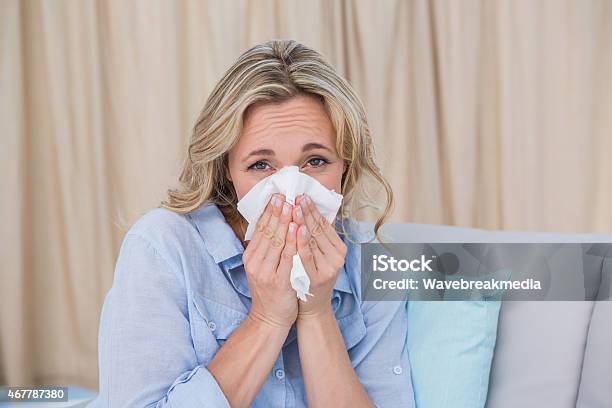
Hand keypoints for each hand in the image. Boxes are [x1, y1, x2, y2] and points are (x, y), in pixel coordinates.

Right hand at [243, 193, 298, 327]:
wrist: (269, 319)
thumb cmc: (270, 291)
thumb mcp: (262, 267)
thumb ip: (265, 248)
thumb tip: (271, 222)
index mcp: (251, 257)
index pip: (259, 229)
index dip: (268, 212)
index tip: (277, 196)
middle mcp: (255, 263)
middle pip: (267, 232)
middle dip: (277, 212)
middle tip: (285, 195)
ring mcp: (266, 272)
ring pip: (276, 241)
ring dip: (284, 221)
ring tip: (291, 205)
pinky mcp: (279, 281)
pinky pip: (287, 257)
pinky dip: (293, 241)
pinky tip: (297, 228)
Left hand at [293, 194, 346, 318]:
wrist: (312, 309)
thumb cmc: (311, 279)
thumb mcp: (319, 256)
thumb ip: (317, 238)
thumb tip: (310, 212)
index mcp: (338, 249)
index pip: (324, 225)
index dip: (313, 209)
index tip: (302, 195)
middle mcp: (337, 257)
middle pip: (319, 229)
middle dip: (307, 211)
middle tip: (297, 196)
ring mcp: (328, 267)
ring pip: (314, 240)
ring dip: (303, 221)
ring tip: (294, 206)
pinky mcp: (317, 277)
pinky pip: (307, 256)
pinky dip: (301, 241)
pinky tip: (295, 229)